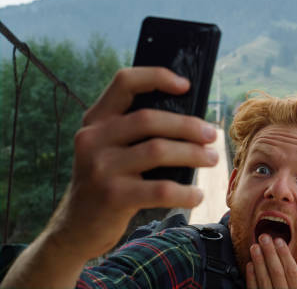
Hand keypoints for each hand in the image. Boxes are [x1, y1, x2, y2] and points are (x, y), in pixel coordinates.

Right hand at [50, 67, 218, 259]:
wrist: (76, 228)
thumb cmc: (107, 183)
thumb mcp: (109, 149)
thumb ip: (134, 131)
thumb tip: (192, 121)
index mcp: (95, 120)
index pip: (124, 82)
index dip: (157, 77)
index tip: (186, 86)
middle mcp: (93, 138)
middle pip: (150, 119)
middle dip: (188, 125)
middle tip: (212, 135)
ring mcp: (100, 167)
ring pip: (158, 150)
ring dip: (193, 154)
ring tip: (211, 159)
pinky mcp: (112, 196)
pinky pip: (161, 190)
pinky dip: (185, 192)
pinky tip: (197, 195)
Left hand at [246, 234, 296, 288]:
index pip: (292, 272)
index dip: (285, 255)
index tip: (279, 240)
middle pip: (277, 273)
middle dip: (270, 253)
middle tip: (264, 236)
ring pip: (264, 280)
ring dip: (258, 262)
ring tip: (254, 246)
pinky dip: (251, 277)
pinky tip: (249, 264)